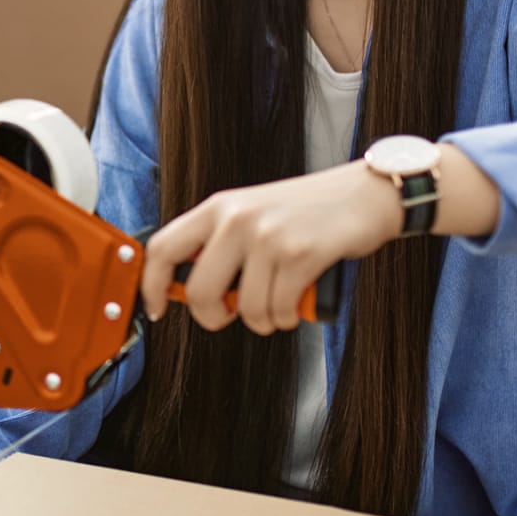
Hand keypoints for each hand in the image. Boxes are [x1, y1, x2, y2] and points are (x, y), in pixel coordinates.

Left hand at [141, 160, 400, 333]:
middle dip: (212, 317)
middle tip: (228, 316)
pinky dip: (287, 318)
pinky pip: (280, 309)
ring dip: (262, 320)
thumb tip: (183, 289)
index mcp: (218, 207)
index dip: (152, 285)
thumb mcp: (251, 214)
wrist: (364, 194)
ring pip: (245, 308)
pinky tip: (294, 306)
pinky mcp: (302, 254)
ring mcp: (270, 236)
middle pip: (200, 291)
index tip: (156, 308)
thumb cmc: (306, 211)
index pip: (163, 248)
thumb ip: (217, 244)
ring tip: (275, 307)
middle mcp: (237, 218)